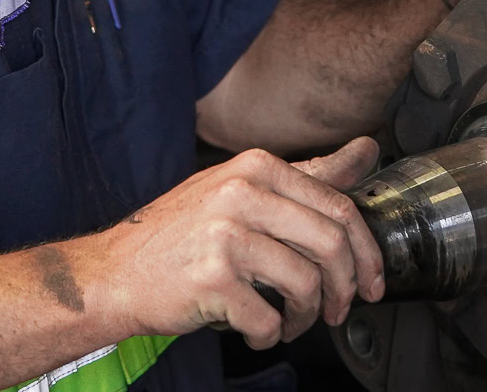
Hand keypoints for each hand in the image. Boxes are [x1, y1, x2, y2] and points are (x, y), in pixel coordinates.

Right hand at [85, 138, 382, 349]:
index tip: (372, 280)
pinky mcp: (212, 279)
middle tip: (339, 310)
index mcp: (257, 167)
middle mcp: (242, 192)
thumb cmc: (180, 235)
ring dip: (306, 317)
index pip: (339, 205)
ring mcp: (226, 235)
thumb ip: (308, 174)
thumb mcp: (243, 190)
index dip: (367, 252)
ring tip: (290, 323)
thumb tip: (367, 150)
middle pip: (331, 244)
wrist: (113, 272)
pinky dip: (269, 335)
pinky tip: (257, 330)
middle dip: (346, 288)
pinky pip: (267, 318)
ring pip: (305, 284)